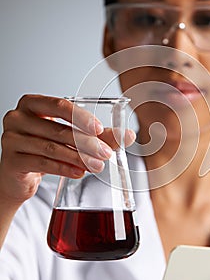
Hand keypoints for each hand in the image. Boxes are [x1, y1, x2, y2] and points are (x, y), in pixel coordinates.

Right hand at [0, 94, 134, 205]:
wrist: (19, 175)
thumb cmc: (45, 148)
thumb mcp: (70, 138)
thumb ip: (98, 135)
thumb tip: (128, 135)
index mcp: (32, 103)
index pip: (58, 105)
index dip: (80, 117)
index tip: (99, 129)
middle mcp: (17, 117)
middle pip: (57, 129)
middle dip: (86, 143)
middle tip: (105, 153)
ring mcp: (10, 139)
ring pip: (51, 148)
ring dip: (78, 157)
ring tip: (97, 165)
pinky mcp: (11, 161)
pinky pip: (42, 163)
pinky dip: (64, 168)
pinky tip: (80, 172)